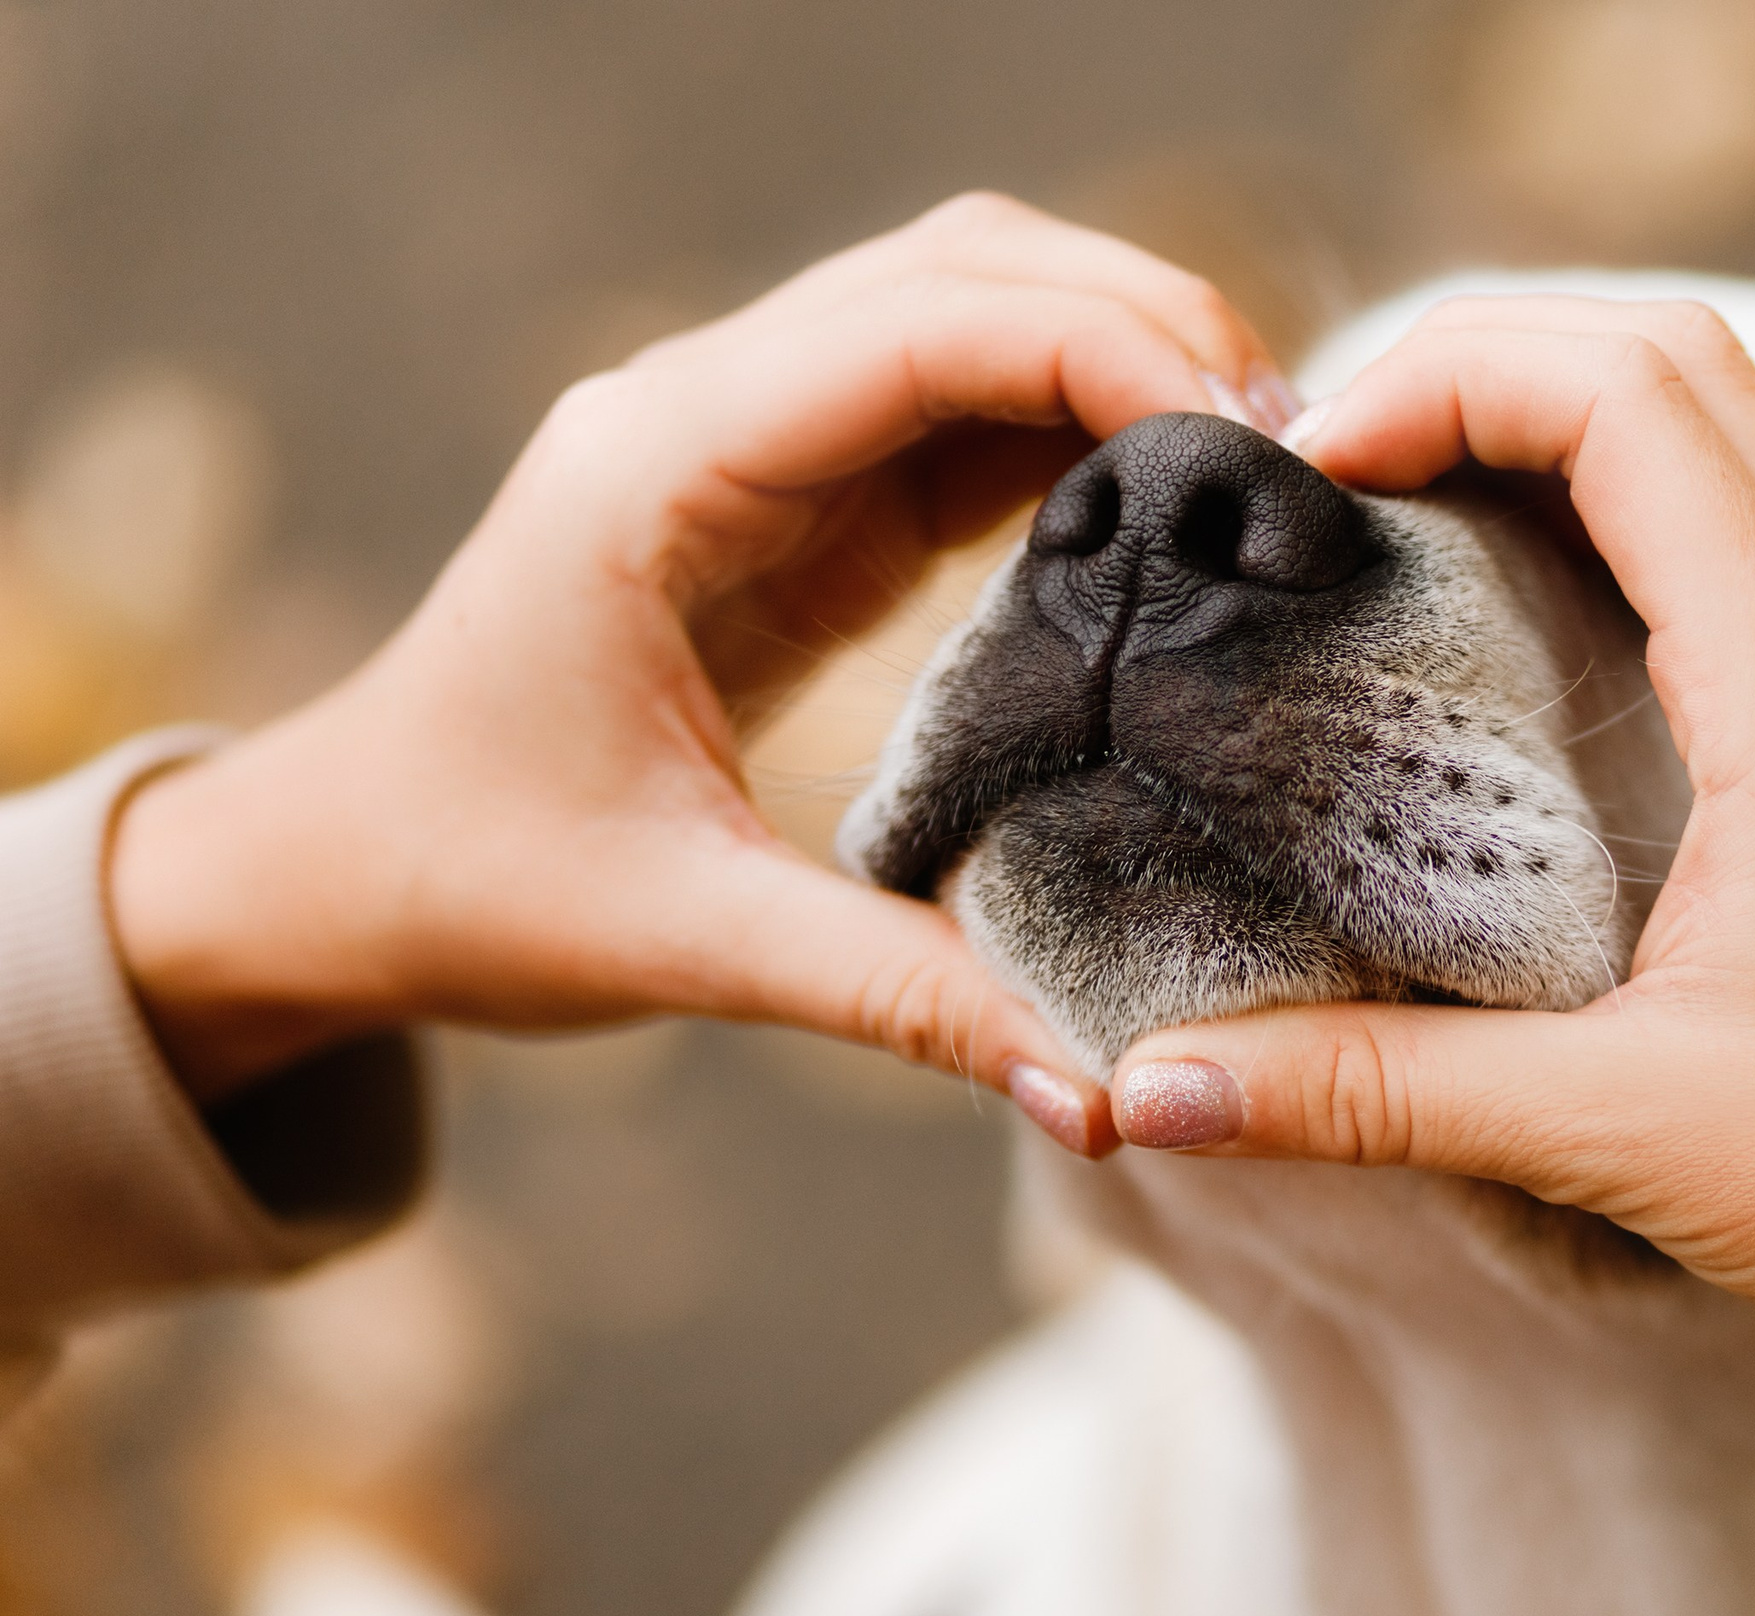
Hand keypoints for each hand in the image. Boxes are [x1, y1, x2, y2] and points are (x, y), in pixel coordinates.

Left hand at [109, 192, 1290, 1145]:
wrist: (339, 868)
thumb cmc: (468, 881)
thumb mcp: (682, 939)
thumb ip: (899, 996)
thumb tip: (1103, 1089)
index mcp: (657, 465)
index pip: (916, 329)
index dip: (1104, 352)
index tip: (1251, 449)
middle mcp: (705, 409)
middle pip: (965, 270)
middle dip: (1146, 324)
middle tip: (1297, 459)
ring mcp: (751, 439)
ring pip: (974, 313)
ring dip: (1123, 362)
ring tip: (1262, 479)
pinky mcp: (794, 499)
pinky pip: (961, 413)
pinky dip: (1078, 432)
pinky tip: (1170, 512)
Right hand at [1108, 298, 1754, 1615]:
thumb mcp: (1614, 1125)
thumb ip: (1365, 1092)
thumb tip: (1149, 1086)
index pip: (1624, 396)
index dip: (1444, 378)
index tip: (1311, 470)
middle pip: (1680, 356)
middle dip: (1489, 354)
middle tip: (1335, 453)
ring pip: (1737, 421)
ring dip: (1567, 407)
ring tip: (1412, 491)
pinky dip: (1639, 486)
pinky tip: (1543, 588)